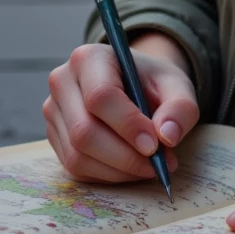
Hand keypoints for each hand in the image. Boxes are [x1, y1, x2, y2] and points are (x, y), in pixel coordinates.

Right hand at [44, 36, 198, 183]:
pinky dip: (107, 175)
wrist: (134, 85)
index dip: (128, 125)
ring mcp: (54, 112)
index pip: (101, 96)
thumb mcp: (176, 86)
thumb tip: (168, 135)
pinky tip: (130, 167)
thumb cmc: (152, 83)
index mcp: (89, 58)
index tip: (155, 145)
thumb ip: (180, 107)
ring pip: (78, 156)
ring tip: (150, 167)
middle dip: (125, 156)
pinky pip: (75, 169)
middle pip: (84, 131)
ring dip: (118, 170)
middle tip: (159, 165)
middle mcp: (62, 82)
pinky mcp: (55, 138)